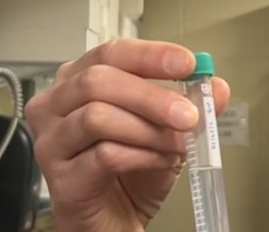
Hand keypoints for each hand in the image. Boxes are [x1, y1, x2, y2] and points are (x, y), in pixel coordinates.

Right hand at [25, 39, 230, 231]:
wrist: (114, 220)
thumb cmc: (131, 170)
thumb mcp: (169, 132)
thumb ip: (191, 106)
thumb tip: (217, 87)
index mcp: (78, 82)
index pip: (110, 53)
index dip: (150, 55)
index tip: (188, 63)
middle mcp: (54, 106)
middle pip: (98, 81)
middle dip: (151, 97)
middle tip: (189, 114)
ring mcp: (51, 142)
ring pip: (97, 117)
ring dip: (148, 130)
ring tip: (177, 146)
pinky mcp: (59, 179)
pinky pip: (102, 156)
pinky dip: (141, 157)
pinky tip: (160, 163)